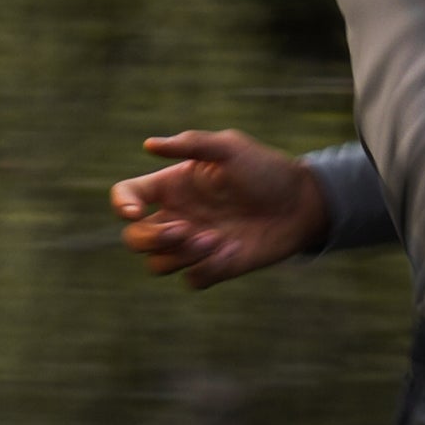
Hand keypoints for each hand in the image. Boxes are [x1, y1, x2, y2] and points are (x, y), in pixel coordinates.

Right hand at [111, 129, 329, 289]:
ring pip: (158, 265)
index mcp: (172, 186)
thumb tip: (149, 145)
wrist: (301, 203)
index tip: (137, 211)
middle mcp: (177, 217)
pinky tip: (234, 250)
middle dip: (151, 238)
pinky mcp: (214, 267)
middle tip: (183, 229)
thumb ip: (190, 144)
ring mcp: (193, 245)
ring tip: (217, 238)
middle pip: (134, 239)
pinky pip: (192, 280)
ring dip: (182, 255)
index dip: (122, 205)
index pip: (126, 197)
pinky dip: (208, 269)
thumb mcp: (229, 148)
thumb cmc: (265, 170)